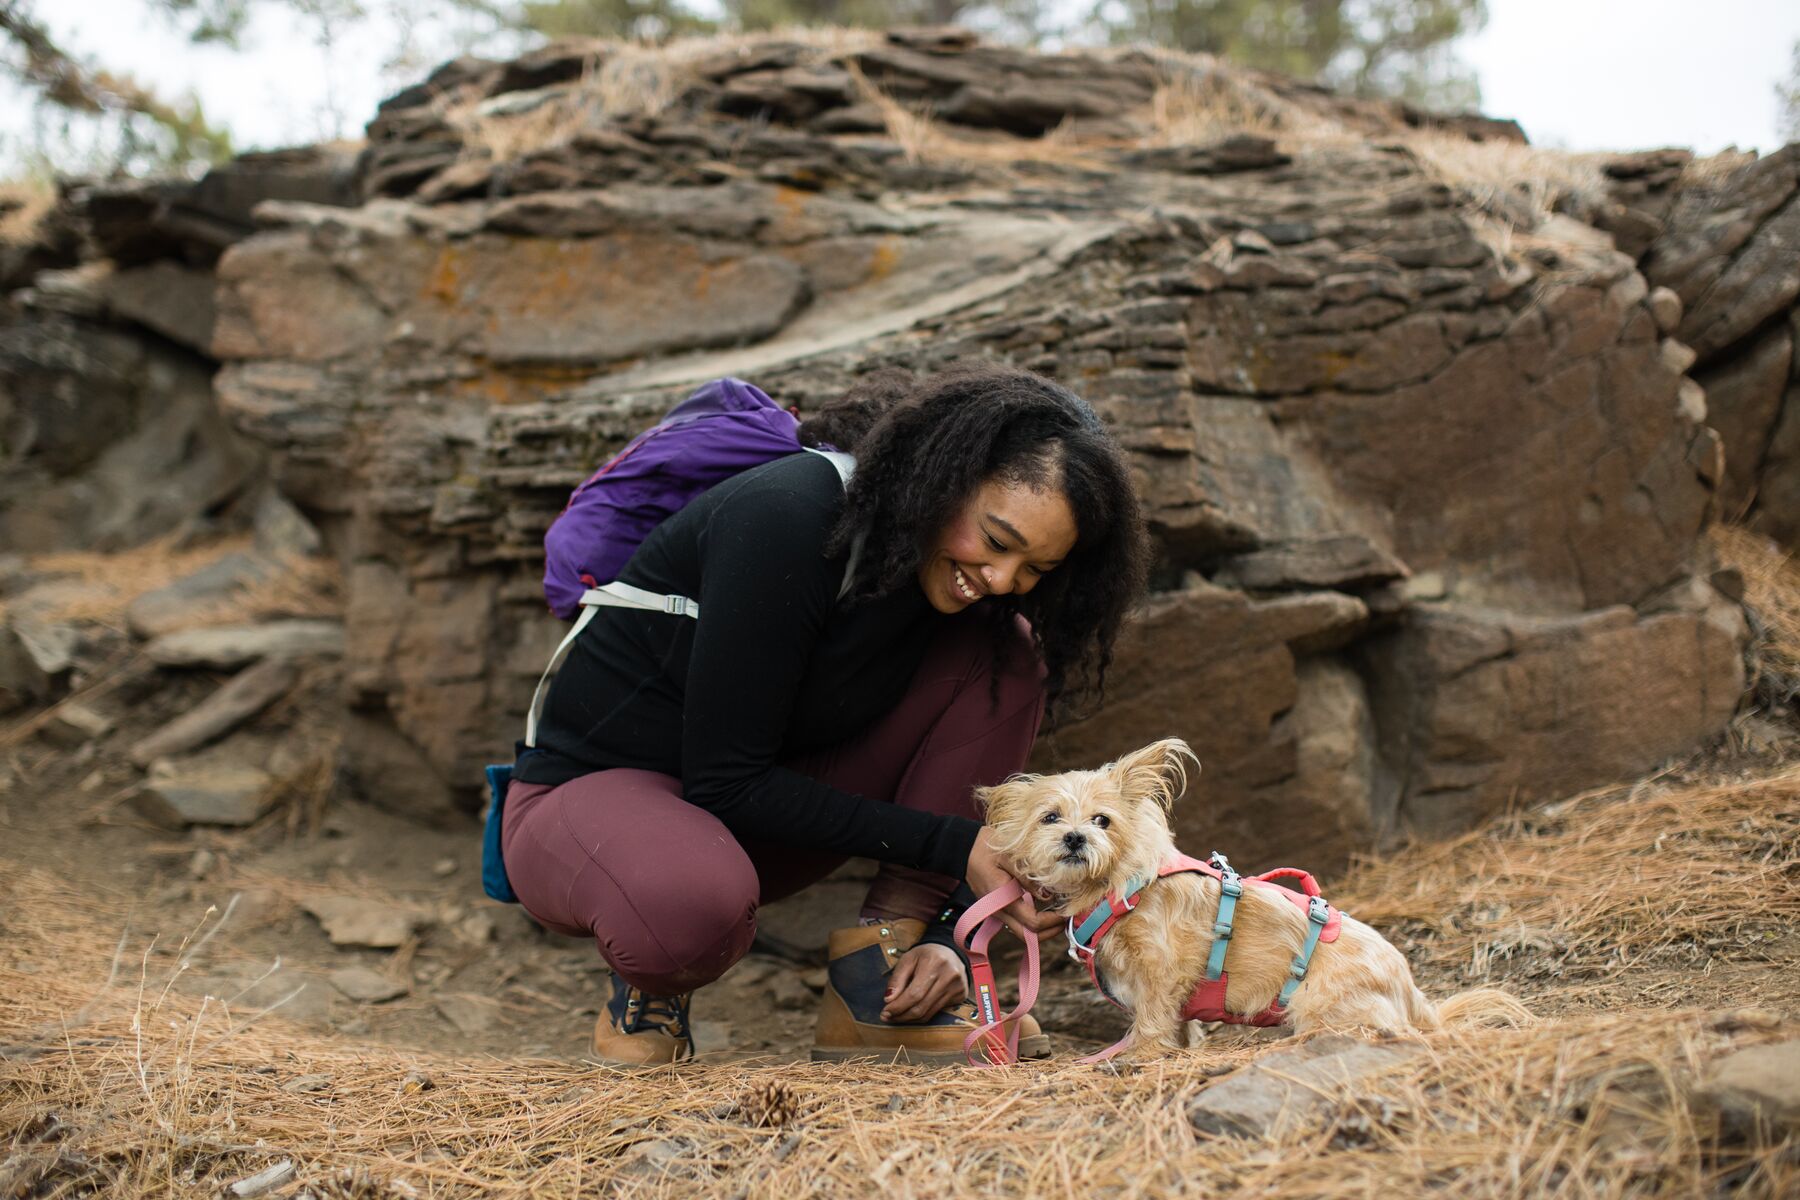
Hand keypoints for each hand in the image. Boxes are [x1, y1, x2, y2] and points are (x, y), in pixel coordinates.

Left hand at [881, 943, 965, 1022]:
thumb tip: (888, 1000)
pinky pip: (937, 1012)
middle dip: (902, 1015)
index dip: (898, 1006)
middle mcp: (949, 976)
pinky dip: (922, 1015)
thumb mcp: (907, 959)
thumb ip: (897, 979)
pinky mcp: (961, 996)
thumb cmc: (926, 955)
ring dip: (910, 1019)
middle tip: (888, 1017)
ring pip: (929, 1013)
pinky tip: (912, 1012)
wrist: (950, 952)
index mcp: (934, 963)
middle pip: (921, 1007)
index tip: (885, 1012)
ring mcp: (957, 987)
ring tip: (897, 1017)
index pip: (914, 994)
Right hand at [965, 826, 1063, 943]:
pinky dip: (1032, 922)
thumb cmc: (986, 849)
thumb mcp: (1010, 857)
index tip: (1066, 911)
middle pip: (1028, 937)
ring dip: (1042, 929)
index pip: (1033, 923)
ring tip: (1057, 914)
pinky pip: (1016, 923)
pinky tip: (1043, 908)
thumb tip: (1048, 895)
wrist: (961, 849)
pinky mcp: (996, 909)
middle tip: (1065, 919)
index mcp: (1004, 899)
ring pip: (1023, 933)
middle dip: (1050, 932)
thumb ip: (1028, 877)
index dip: (1053, 921)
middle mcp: (999, 911)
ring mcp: (996, 912)